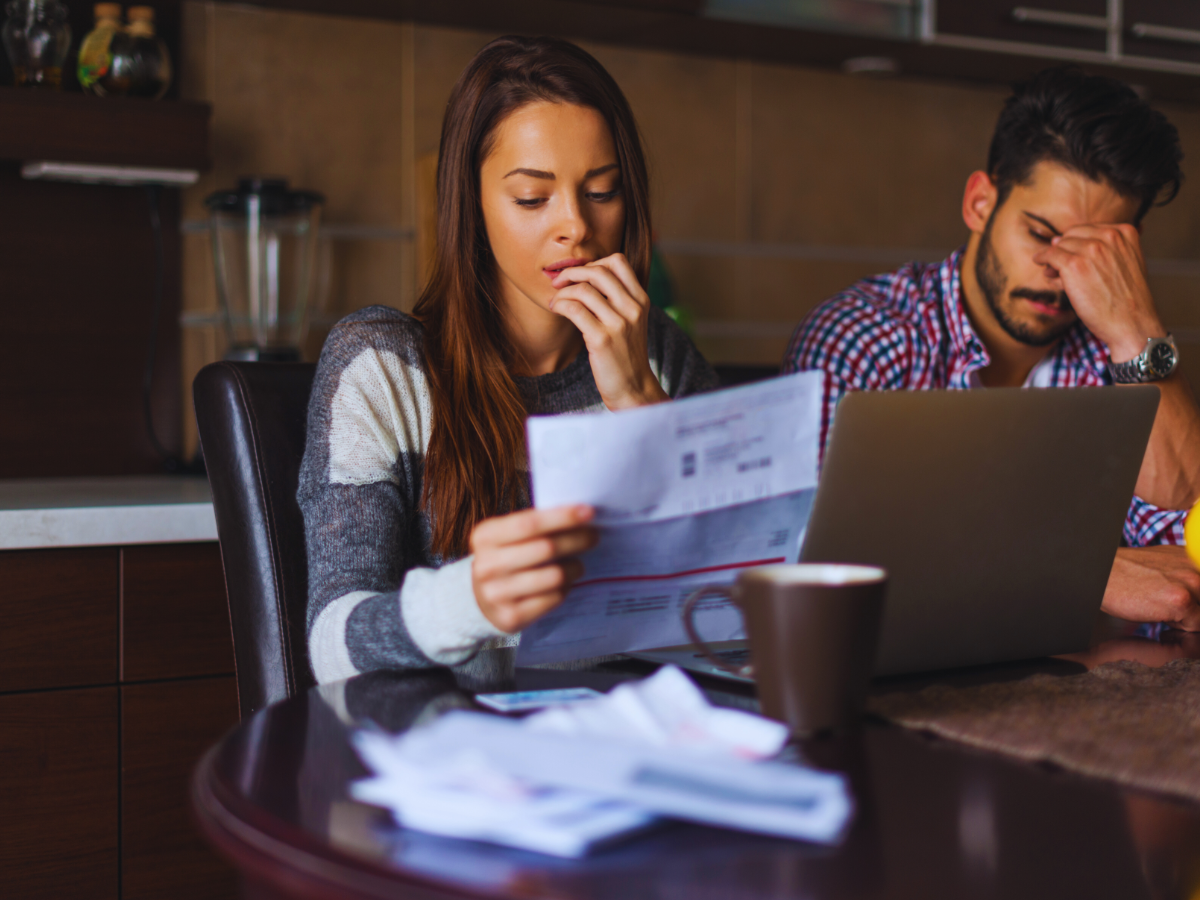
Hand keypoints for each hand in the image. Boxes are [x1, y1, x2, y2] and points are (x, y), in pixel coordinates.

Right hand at [470, 504, 597, 632]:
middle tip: (593, 536)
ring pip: (554, 576)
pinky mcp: (511, 617)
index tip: (588, 512)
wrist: (478, 598)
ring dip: (575, 567)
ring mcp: (497, 593)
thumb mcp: (507, 536)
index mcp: (485, 537)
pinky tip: (565, 583)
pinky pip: (553, 598)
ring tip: (579, 564)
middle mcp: (487, 565)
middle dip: (576, 540)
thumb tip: (580, 516)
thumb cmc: (504, 558)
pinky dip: (565, 589)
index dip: (562, 517)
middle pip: (546, 548)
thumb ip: (535, 525)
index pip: (530, 523)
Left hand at [549, 253, 669, 409]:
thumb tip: (587, 277)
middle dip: (572, 272)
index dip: (594, 262)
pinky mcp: (602, 339)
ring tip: (555, 301)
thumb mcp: (631, 322)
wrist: (633, 387)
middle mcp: (632, 308)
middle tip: (559, 282)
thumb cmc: (625, 354)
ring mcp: (618, 324)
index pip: (618, 261)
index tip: (580, 276)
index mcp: (641, 300)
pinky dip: (560, 305)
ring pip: (583, 289)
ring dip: (562, 292)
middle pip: (598, 271)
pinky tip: (556, 310)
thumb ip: (618, 299)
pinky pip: (574, 309)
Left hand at [1033, 224, 1165, 361]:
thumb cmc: (1126, 299)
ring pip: (1060, 246)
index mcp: (1125, 232)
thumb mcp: (1125, 263)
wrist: (1131, 323)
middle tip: (1060, 268)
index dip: (1076, 245)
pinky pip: (1050, 255)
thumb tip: (1055, 240)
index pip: (1088, 230)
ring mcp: (1091, 249)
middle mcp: (1109, 236)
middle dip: (1064, 251)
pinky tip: (1040, 263)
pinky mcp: (1074, 265)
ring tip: (1056, 275)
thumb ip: (1101, 250)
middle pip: (1072, 236)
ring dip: (1054, 260)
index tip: (1074, 258)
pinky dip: (1042, 258)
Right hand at [1102, 546, 1199, 630]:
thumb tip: (1199, 600)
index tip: (1189, 604)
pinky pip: (1195, 626)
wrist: (1102, 575)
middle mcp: (1197, 566)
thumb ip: (1188, 576)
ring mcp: (1191, 581)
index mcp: (1195, 556)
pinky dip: (1179, 627)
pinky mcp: (1181, 600)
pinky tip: (1158, 613)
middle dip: (1196, 608)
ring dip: (1189, 618)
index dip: (1197, 602)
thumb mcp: (1166, 566)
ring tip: (1163, 607)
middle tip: (1171, 604)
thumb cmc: (1129, 574)